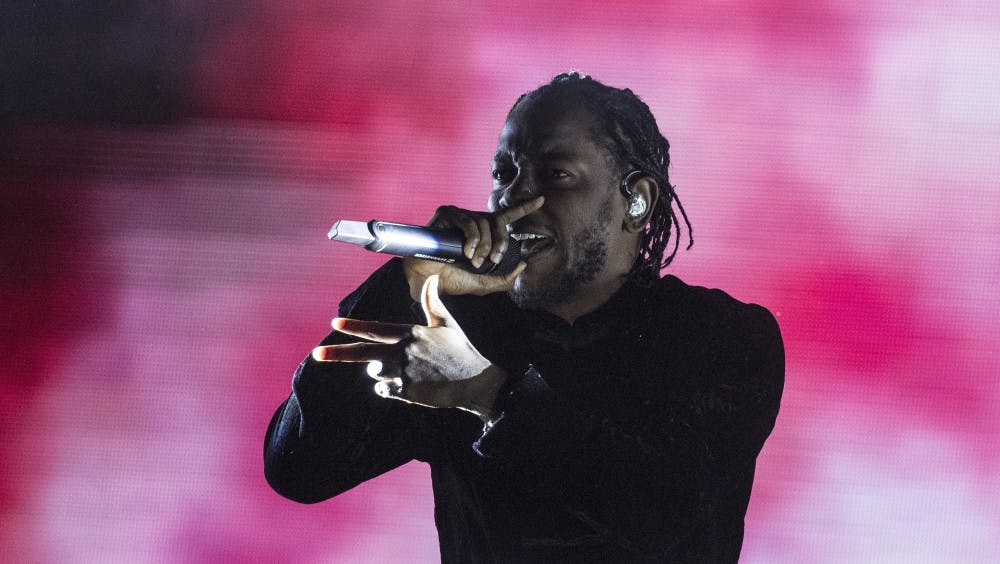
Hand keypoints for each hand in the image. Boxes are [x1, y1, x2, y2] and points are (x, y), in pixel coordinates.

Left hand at [311, 275, 507, 420]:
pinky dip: (389, 388)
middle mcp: (402, 352)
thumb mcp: (447, 323)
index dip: (353, 326)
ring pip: (374, 372)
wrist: (475, 382)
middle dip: (337, 353)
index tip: (334, 325)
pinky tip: (408, 385)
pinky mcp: (406, 392)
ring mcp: (403, 374)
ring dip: (381, 371)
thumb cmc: (461, 351)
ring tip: (405, 370)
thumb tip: (432, 276)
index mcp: (410, 333)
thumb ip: (432, 301)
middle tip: (317, 354)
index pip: (375, 328)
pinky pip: (383, 390)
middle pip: (363, 353)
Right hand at [402, 196, 543, 299]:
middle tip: (493, 260)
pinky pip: (468, 221)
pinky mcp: (447, 213)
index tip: (542, 200)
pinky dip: (471, 238)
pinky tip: (465, 251)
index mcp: (484, 233)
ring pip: (484, 223)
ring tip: (473, 261)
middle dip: (500, 242)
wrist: (427, 279)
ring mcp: (460, 215)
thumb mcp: (484, 284)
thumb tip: (523, 265)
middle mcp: (474, 221)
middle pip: (498, 222)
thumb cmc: (451, 280)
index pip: (506, 216)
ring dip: (483, 246)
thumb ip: (505, 278)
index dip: (524, 207)